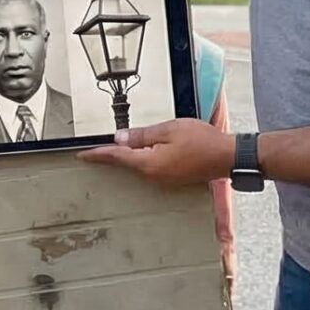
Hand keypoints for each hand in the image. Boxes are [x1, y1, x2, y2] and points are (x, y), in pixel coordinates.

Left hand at [85, 118, 230, 188]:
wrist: (227, 156)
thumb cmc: (202, 141)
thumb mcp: (168, 130)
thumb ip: (142, 135)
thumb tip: (120, 138)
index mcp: (149, 164)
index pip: (117, 157)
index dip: (98, 154)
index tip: (83, 155)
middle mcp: (154, 177)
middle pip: (127, 162)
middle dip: (114, 153)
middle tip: (97, 148)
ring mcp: (164, 180)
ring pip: (139, 165)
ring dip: (130, 155)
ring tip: (122, 145)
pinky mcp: (173, 179)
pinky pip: (151, 168)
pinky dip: (144, 159)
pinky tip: (145, 150)